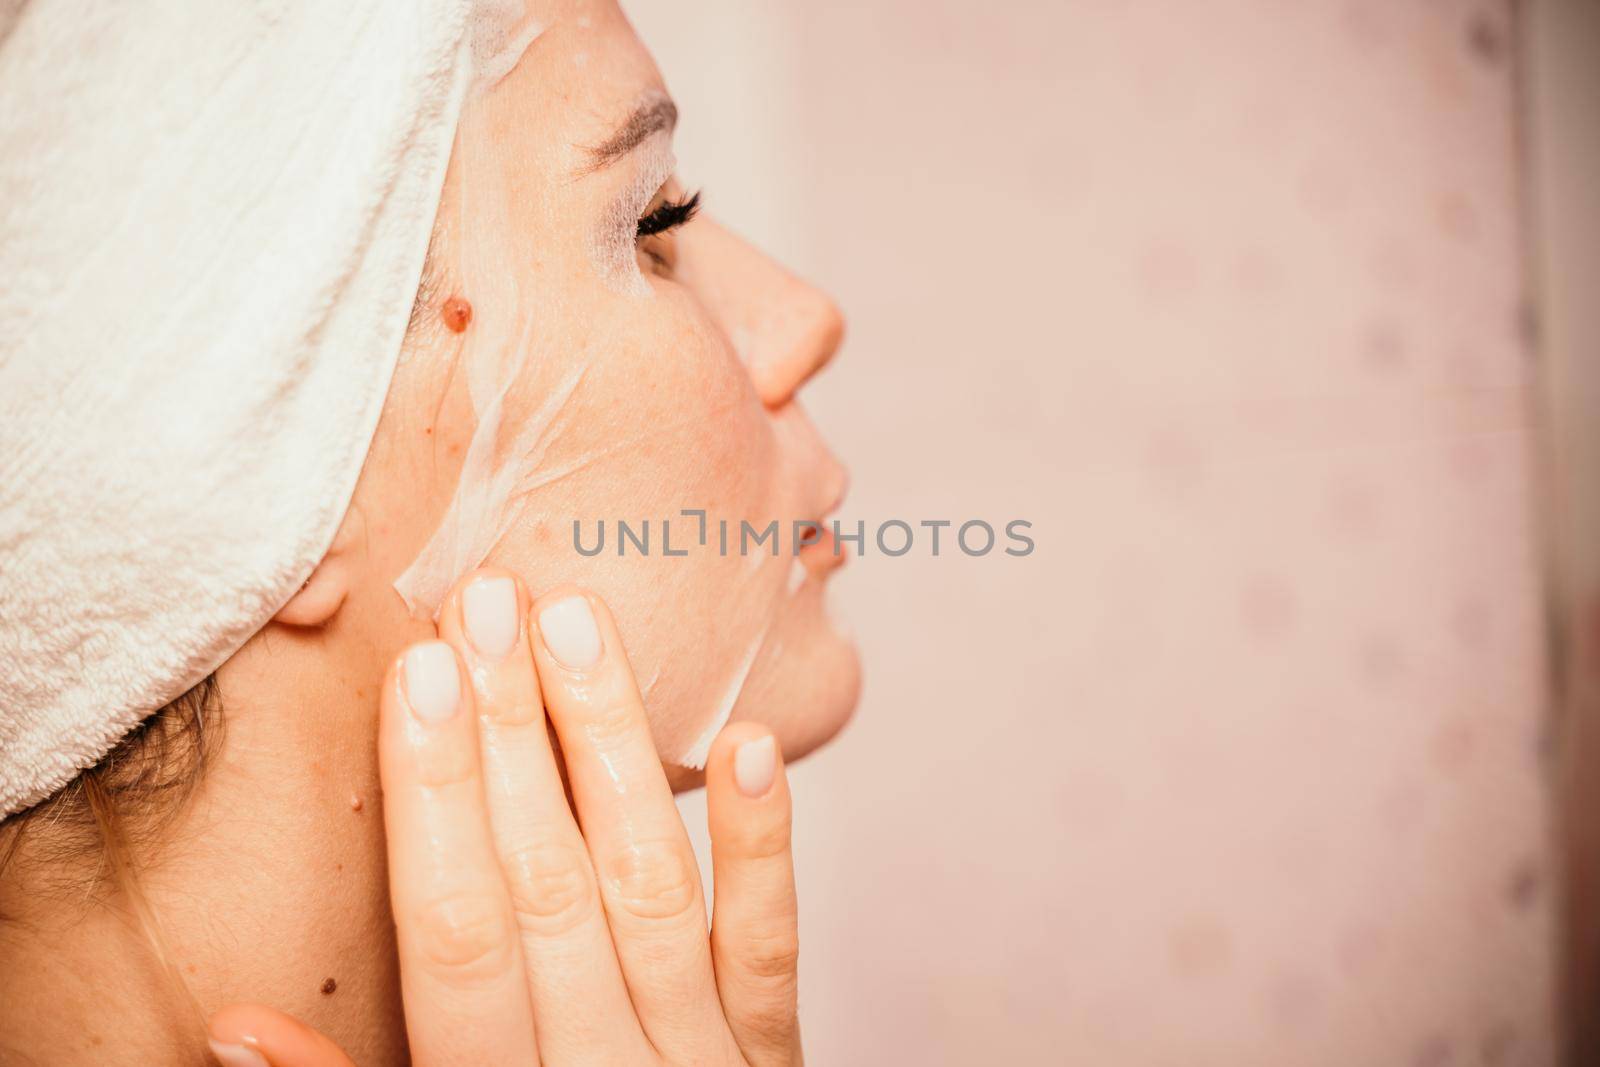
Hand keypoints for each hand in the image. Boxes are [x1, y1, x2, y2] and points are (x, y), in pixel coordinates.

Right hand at [208, 570, 801, 1065]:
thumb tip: (239, 1027)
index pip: (459, 935)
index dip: (434, 803)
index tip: (418, 678)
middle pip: (550, 887)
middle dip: (509, 740)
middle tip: (489, 605)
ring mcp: (704, 1062)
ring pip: (651, 888)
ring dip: (612, 752)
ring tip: (583, 629)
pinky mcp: (773, 1058)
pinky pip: (769, 948)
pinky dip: (764, 850)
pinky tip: (755, 747)